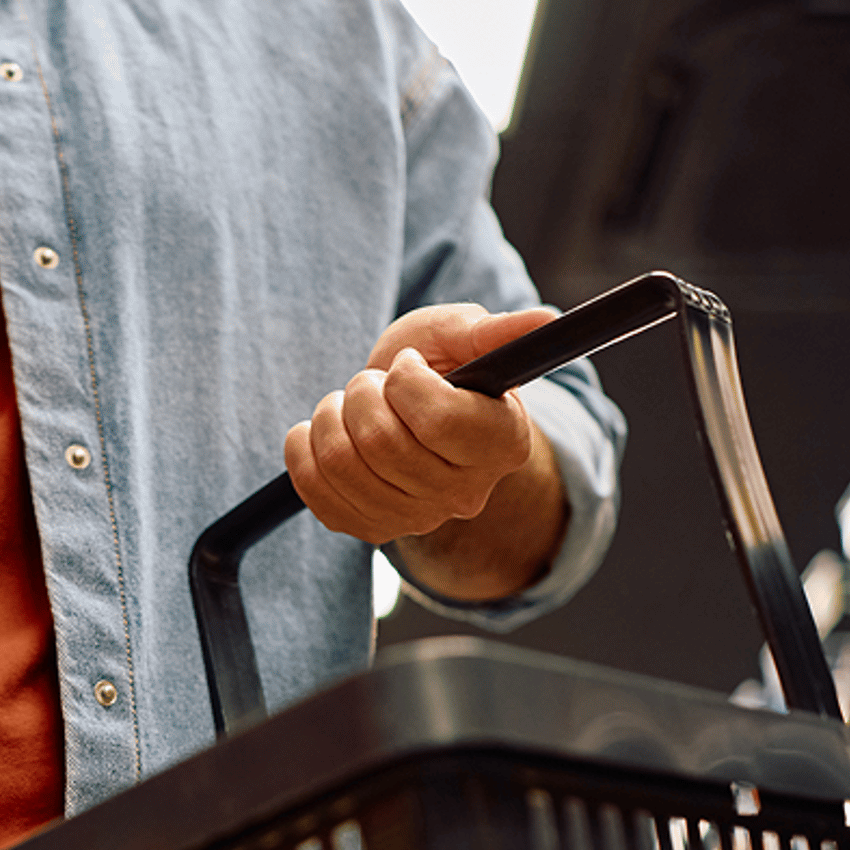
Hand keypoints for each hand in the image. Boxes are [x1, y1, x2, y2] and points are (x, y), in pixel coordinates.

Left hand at [285, 304, 557, 545]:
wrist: (404, 410)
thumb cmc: (441, 365)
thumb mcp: (461, 336)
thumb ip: (494, 331)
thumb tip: (546, 320)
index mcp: (504, 443)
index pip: (439, 420)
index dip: (406, 383)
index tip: (406, 364)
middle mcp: (467, 492)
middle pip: (382, 443)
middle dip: (362, 394)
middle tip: (373, 382)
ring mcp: (418, 518)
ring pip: (342, 464)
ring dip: (330, 417)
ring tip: (348, 404)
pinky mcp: (372, 529)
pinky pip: (314, 489)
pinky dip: (303, 448)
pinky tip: (321, 431)